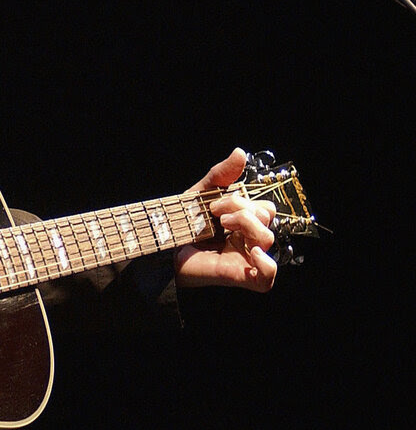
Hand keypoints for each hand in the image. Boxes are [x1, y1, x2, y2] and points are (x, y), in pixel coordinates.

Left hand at [174, 148, 277, 292]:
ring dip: (246, 225)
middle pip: (267, 217)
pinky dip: (265, 263)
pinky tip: (250, 252)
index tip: (215, 203)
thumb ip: (221, 174)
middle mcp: (247, 238)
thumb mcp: (201, 193)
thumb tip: (240, 152)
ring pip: (268, 238)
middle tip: (217, 213)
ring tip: (223, 225)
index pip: (264, 208)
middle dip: (243, 208)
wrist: (160, 245)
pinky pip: (269, 274)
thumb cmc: (181, 222)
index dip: (244, 201)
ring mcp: (245, 258)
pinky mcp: (240, 276)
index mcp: (242, 221)